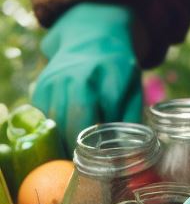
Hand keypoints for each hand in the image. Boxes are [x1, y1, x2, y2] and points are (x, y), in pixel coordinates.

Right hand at [31, 3, 141, 151]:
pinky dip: (52, 131)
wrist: (92, 36)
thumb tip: (129, 153)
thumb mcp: (134, 86)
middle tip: (84, 167)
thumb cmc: (118, 70)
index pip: (104, 116)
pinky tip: (62, 137)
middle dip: (78, 149)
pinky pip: (44, 117)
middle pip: (74, 122)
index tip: (103, 163)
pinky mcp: (41, 86)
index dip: (102, 142)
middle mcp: (81, 77)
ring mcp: (57, 80)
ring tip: (73, 157)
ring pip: (55, 123)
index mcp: (111, 76)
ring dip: (63, 143)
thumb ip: (131, 117)